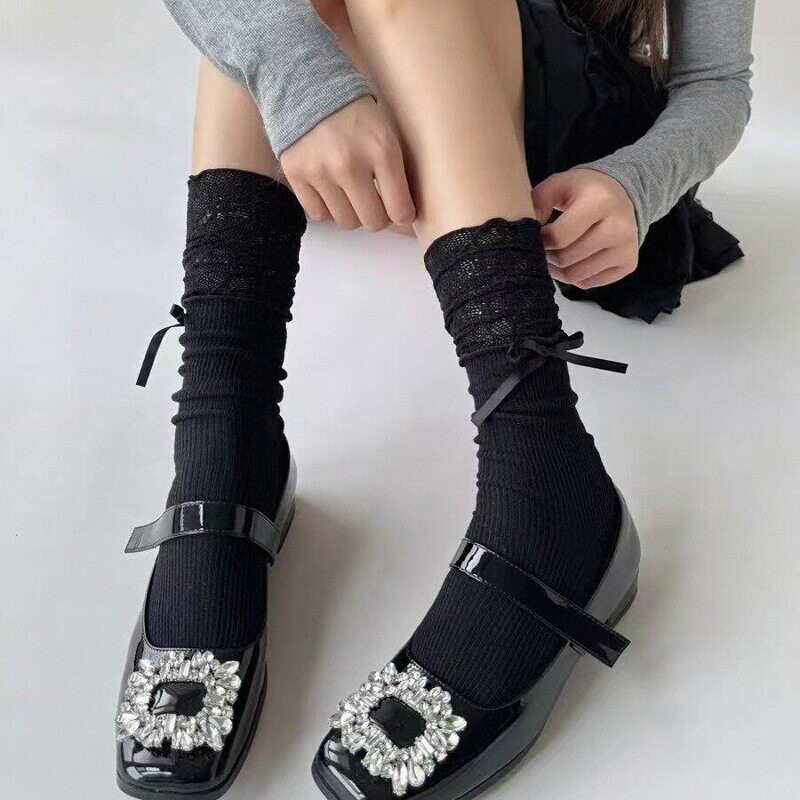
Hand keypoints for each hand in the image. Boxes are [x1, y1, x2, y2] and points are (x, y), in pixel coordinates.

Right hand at [280, 96, 415, 231]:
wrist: (306, 81)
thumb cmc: (354, 111)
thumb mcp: (386, 132)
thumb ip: (395, 173)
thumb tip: (402, 216)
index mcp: (381, 151)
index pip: (400, 212)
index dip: (403, 215)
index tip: (400, 210)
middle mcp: (350, 165)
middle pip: (373, 222)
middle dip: (378, 216)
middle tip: (375, 202)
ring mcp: (320, 172)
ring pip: (346, 222)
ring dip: (352, 212)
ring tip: (349, 190)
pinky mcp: (295, 174)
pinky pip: (319, 215)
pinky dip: (327, 208)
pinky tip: (329, 188)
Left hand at [532, 169, 638, 288]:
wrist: (625, 195)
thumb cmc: (586, 190)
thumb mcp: (561, 183)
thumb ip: (539, 200)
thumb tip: (529, 227)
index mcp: (600, 202)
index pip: (559, 237)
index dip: (541, 240)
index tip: (537, 235)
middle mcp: (618, 227)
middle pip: (565, 259)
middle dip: (547, 256)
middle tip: (543, 247)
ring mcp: (626, 248)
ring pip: (574, 276)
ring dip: (556, 270)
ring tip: (554, 255)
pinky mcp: (628, 264)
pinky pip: (588, 283)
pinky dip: (573, 276)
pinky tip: (572, 261)